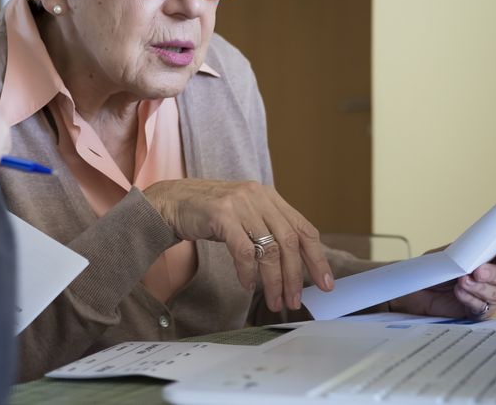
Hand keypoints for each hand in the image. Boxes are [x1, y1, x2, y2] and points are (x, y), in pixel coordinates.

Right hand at [142, 179, 333, 312]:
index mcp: (269, 197)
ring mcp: (240, 204)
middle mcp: (258, 196)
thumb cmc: (208, 214)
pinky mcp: (221, 214)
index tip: (325, 283)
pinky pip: (243, 250)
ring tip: (274, 300)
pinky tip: (247, 285)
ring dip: (274, 280)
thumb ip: (267, 229)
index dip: (317, 258)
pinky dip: (248, 272)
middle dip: (296, 276)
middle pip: (289, 241)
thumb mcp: (244, 216)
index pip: (304, 228)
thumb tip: (293, 264)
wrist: (170, 202)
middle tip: (295, 299)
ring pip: (269, 249)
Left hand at [391, 242, 495, 319]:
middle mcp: (493, 278)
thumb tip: (475, 252)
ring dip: (480, 287)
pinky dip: (470, 299)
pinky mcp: (477, 312)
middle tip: (478, 271)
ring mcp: (486, 296)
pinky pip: (481, 308)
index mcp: (490, 259)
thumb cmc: (434, 270)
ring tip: (463, 281)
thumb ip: (464, 252)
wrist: (417, 289)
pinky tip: (460, 292)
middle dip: (494, 273)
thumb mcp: (447, 255)